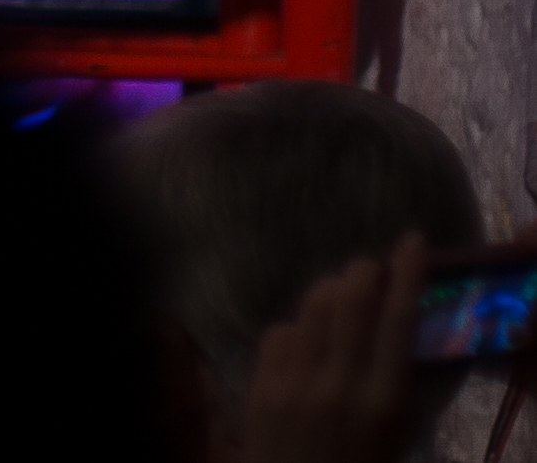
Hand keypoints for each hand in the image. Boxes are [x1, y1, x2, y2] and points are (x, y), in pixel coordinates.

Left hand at [235, 232, 424, 462]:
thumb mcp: (394, 432)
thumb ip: (391, 378)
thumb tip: (391, 320)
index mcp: (384, 402)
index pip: (397, 320)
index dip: (406, 273)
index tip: (412, 242)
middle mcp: (339, 386)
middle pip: (350, 300)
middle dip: (364, 271)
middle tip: (373, 266)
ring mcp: (295, 384)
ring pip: (312, 308)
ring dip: (331, 290)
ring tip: (343, 292)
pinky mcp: (261, 386)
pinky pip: (280, 332)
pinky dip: (298, 325)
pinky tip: (307, 335)